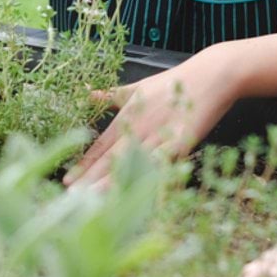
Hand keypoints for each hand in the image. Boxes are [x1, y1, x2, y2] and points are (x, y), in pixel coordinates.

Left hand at [66, 51, 233, 186]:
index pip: (100, 147)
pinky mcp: (180, 144)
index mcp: (127, 118)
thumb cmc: (173, 83)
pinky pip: (162, 164)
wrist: (210, 76)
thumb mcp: (137, 88)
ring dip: (113, 183)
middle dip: (90, 179)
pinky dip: (150, 178)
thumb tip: (87, 92)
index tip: (67, 181)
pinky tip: (138, 194)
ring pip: (132, 165)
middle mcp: (138, 129)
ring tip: (93, 200)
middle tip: (71, 196)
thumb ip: (111, 96)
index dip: (84, 165)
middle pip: (110, 159)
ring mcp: (159, 137)